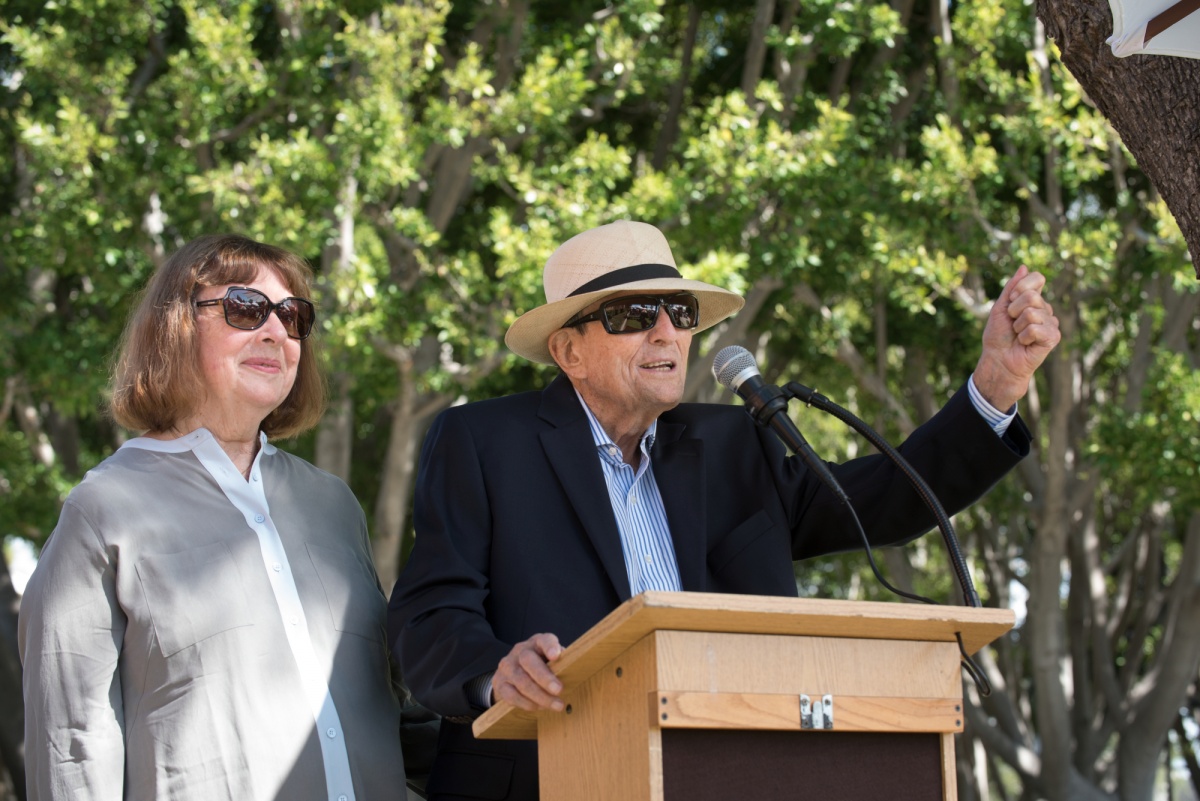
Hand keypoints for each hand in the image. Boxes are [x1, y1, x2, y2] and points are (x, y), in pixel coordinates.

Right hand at [492, 633, 564, 711]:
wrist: (514, 674)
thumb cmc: (541, 667)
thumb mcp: (552, 661)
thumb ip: (562, 663)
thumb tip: (574, 671)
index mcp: (537, 643)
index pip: (544, 640)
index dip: (550, 646)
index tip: (556, 656)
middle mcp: (520, 651)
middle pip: (529, 661)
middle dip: (544, 677)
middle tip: (559, 690)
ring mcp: (507, 666)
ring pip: (521, 680)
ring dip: (540, 696)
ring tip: (556, 705)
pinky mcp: (499, 682)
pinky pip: (512, 695)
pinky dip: (527, 703)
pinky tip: (539, 707)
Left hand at [973, 265, 1060, 410]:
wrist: (998, 359)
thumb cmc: (998, 335)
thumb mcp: (1000, 307)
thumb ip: (1011, 287)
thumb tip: (1024, 266)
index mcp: (1034, 299)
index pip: (1037, 278)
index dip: (1020, 287)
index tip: (1009, 301)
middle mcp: (1045, 309)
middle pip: (1031, 296)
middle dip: (1014, 310)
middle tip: (1012, 324)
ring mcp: (1051, 323)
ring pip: (1032, 312)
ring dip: (1018, 326)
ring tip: (1018, 335)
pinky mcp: (1054, 337)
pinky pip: (1035, 328)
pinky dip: (1024, 337)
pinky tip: (1025, 344)